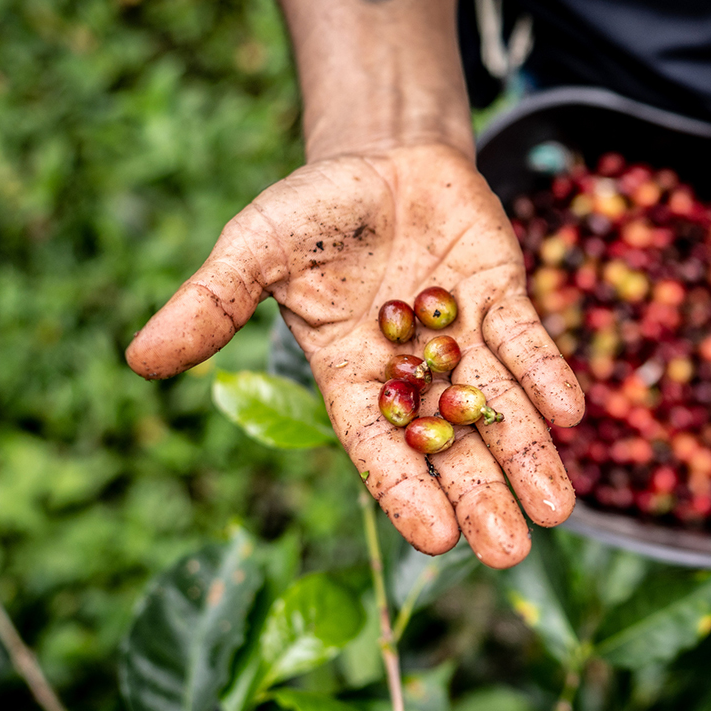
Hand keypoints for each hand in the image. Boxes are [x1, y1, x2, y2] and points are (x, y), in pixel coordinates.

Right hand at [126, 143, 584, 567]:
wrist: (378, 158)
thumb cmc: (311, 213)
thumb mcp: (253, 250)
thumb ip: (212, 305)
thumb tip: (139, 358)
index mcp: (352, 376)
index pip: (380, 447)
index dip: (407, 490)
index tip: (437, 540)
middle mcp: (415, 372)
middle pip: (453, 447)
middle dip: (482, 497)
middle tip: (510, 553)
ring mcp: (464, 338)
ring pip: (501, 408)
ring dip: (530, 455)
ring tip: (558, 511)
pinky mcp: (503, 298)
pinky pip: (527, 342)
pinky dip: (546, 375)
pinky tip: (570, 413)